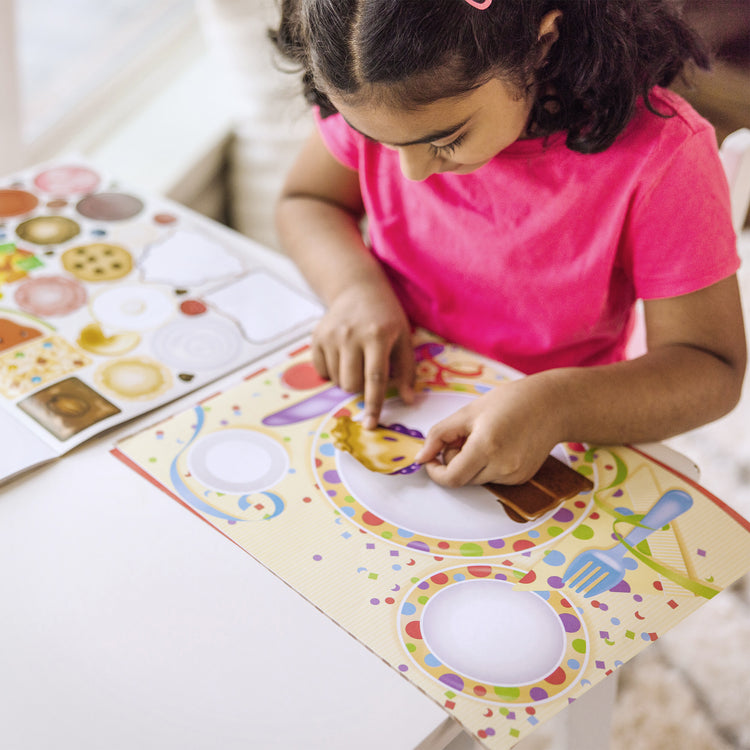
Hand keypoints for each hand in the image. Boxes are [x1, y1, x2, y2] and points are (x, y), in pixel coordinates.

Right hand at [312, 280, 414, 427]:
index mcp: (377, 335)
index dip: (374, 404)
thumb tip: (408, 400)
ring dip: (348, 379)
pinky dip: (333, 371)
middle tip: (369, 372)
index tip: (370, 424)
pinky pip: (322, 371)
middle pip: (352, 384)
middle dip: (361, 389)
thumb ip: (407, 370)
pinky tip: (342, 354)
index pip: (375, 378)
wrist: (358, 289)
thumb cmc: (386, 317)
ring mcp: (331, 335)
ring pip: (336, 380)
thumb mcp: (404, 337)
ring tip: (357, 360)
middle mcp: (351, 335)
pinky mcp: (317, 337)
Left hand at [414, 376, 561, 485]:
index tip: (431, 460)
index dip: (436, 472)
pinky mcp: (522, 478)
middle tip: (463, 436)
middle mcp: (502, 466)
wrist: (552, 405)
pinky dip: (487, 466)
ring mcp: (515, 476)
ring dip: (470, 464)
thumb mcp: (468, 413)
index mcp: (486, 447)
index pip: (451, 478)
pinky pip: (493, 479)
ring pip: (477, 480)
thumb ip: (439, 435)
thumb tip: (420, 458)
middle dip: (454, 462)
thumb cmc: (509, 402)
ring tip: (483, 438)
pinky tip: (499, 445)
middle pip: (462, 479)